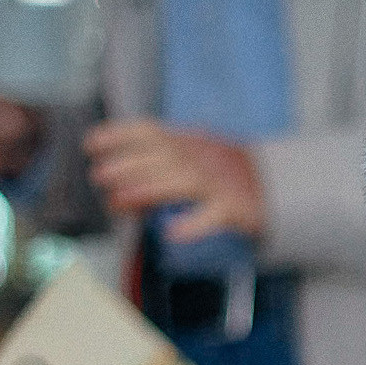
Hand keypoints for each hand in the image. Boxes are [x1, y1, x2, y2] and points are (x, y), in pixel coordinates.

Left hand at [83, 119, 264, 239]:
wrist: (274, 185)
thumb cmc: (221, 174)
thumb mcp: (188, 160)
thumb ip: (153, 171)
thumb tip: (115, 190)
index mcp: (187, 142)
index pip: (150, 131)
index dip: (119, 134)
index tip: (91, 143)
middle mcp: (200, 158)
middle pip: (162, 156)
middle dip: (128, 165)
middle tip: (99, 177)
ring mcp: (217, 183)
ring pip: (181, 182)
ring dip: (147, 189)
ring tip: (118, 200)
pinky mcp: (233, 209)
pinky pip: (212, 216)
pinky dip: (193, 225)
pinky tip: (172, 233)